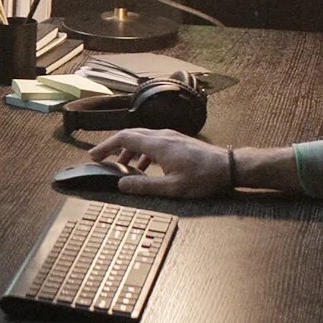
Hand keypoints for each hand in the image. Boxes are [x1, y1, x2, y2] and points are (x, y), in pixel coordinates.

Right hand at [87, 128, 229, 197]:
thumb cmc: (204, 177)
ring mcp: (172, 137)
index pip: (124, 138)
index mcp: (158, 145)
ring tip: (122, 166)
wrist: (229, 167)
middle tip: (101, 158)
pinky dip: (143, 152)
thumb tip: (122, 183)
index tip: (94, 155)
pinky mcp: (178, 142)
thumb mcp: (172, 188)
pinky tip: (145, 167)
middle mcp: (163, 136)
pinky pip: (154, 142)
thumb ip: (144, 186)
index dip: (106, 145)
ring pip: (143, 138)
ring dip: (129, 150)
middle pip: (131, 135)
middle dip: (114, 146)